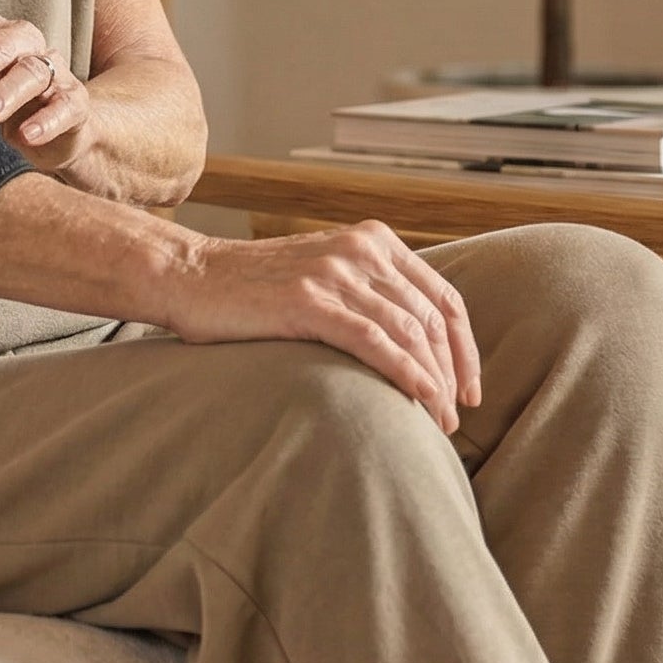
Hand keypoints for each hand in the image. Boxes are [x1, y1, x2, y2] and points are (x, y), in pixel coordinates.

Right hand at [166, 221, 480, 433]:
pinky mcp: (308, 300)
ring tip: (441, 422)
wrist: (192, 277)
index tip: (470, 389)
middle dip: (453, 371)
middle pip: (430, 316)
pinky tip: (422, 401)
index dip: (465, 347)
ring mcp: (333, 272)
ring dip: (434, 381)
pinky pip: (374, 340)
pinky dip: (406, 372)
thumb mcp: (324, 275)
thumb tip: (417, 344)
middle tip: (457, 416)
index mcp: (371, 239)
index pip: (441, 296)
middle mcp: (359, 249)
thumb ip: (368, 292)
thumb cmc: (256, 288)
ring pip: (408, 330)